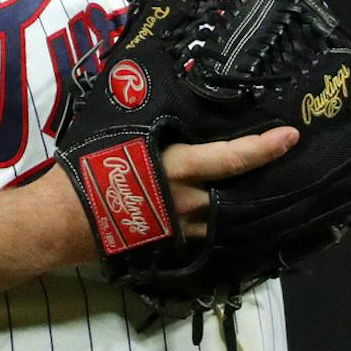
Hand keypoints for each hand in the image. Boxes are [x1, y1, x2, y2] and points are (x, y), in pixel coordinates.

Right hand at [36, 125, 299, 265]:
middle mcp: (189, 203)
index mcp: (179, 168)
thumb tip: (155, 97)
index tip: (292, 136)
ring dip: (242, 212)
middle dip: (265, 185)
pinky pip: (202, 242)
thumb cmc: (86, 170)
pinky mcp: (169, 252)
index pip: (233, 157)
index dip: (265, 147)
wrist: (59, 222)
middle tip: (291, 174)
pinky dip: (216, 233)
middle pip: (238, 195)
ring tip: (264, 202)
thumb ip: (150, 128)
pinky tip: (226, 229)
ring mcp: (181, 233)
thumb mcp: (121, 136)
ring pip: (224, 223)